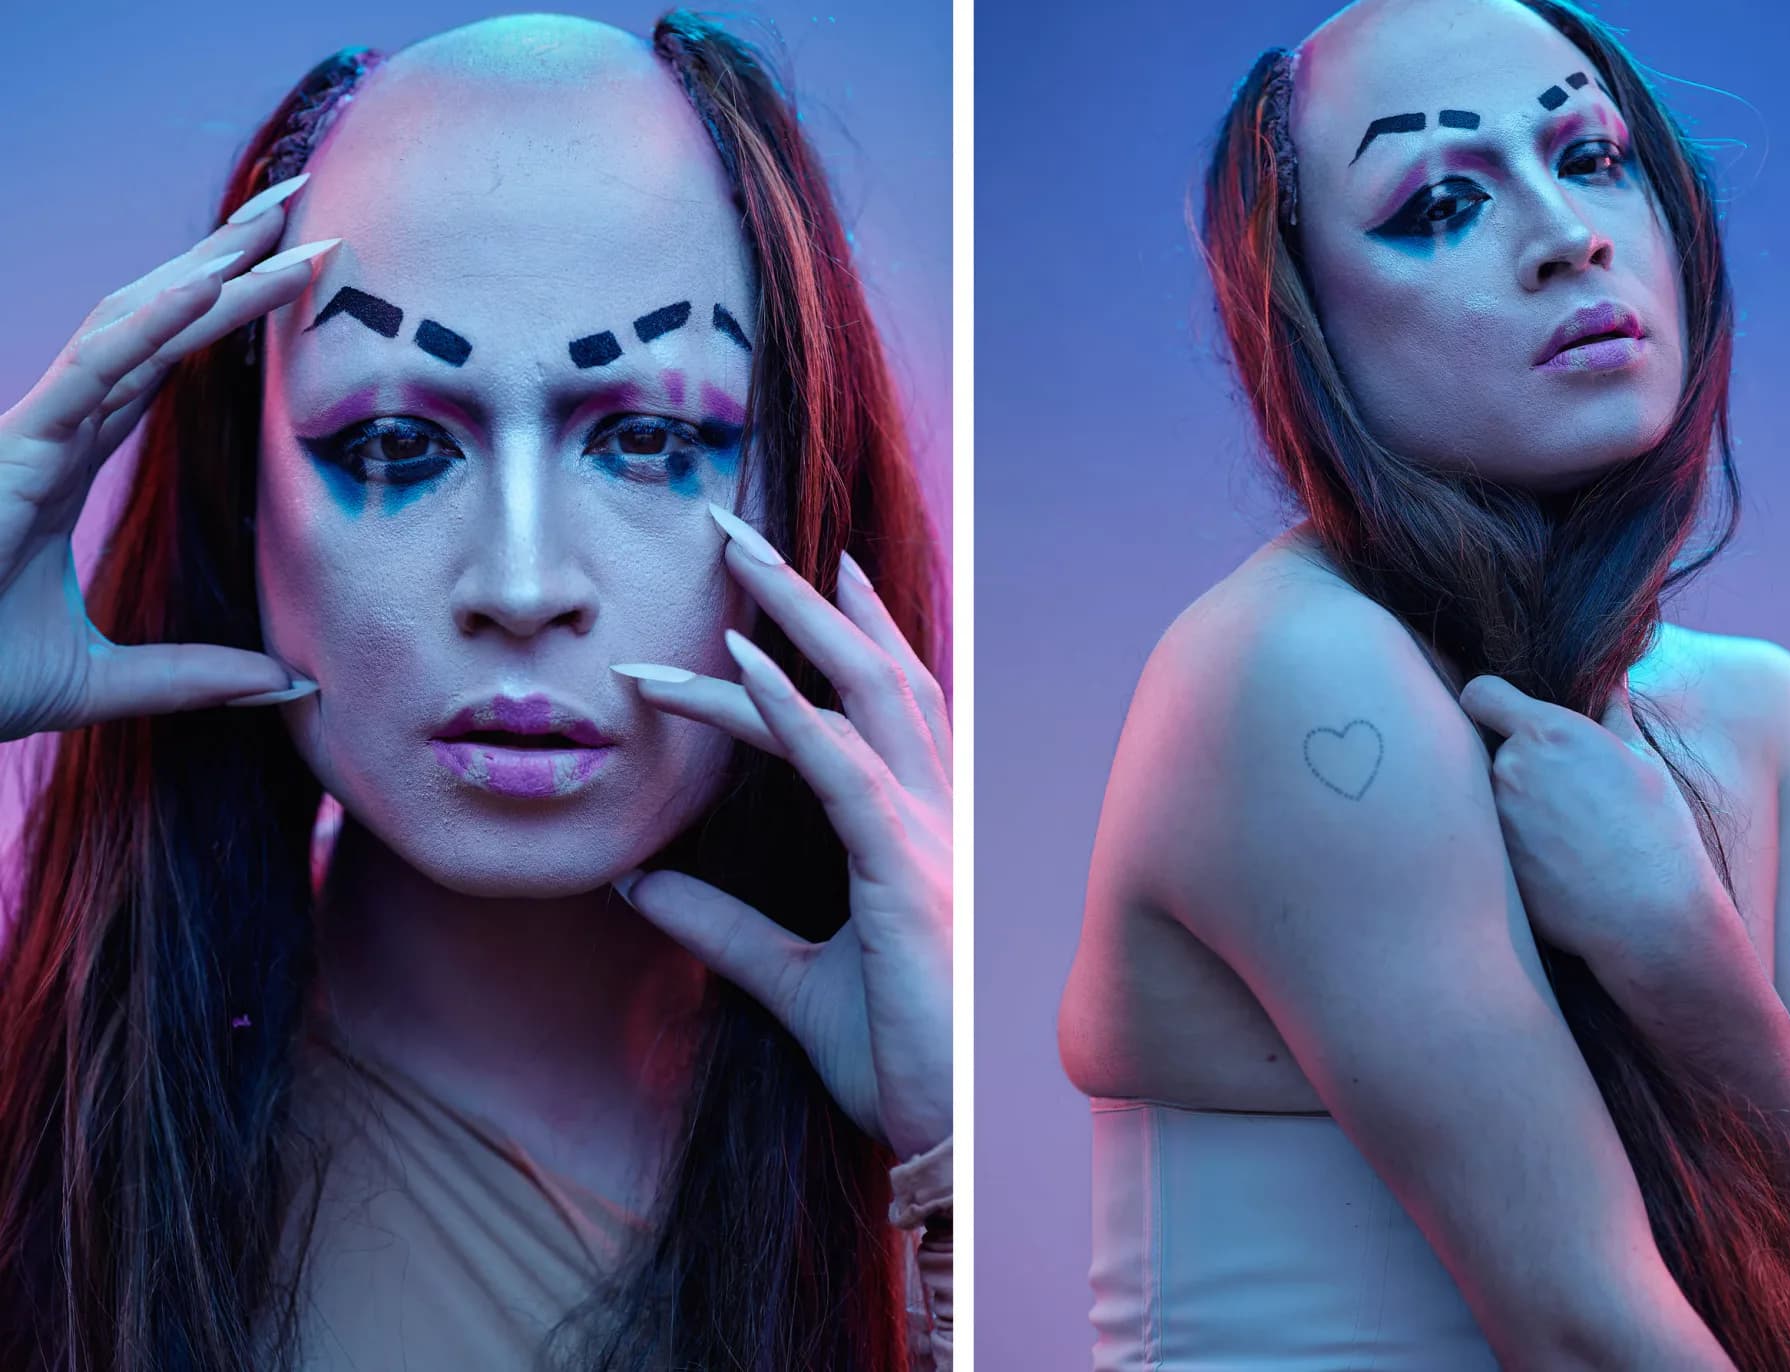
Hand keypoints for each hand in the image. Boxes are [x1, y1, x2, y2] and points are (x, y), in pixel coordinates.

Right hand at [0, 175, 332, 743]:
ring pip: (135, 328)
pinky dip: (153, 326)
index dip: (227, 312)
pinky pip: (93, 374)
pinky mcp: (14, 453)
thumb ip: (192, 676)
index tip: (296, 272)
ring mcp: (31, 433)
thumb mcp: (100, 684)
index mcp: (66, 461)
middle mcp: (54, 430)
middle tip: (303, 205)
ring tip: (284, 222)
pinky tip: (212, 285)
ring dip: (213, 272)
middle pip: (155, 322)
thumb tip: (289, 683)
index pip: (164, 365)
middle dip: (226, 259)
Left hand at [611, 505, 951, 1162]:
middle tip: (735, 530)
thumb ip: (716, 926)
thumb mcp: (790, 982)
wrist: (950, 1133)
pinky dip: (794, 711)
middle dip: (804, 593)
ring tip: (729, 559)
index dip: (834, 634)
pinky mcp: (904, 873)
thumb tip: (637, 883)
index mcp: (912, 827)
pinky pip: (844, 772)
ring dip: (792, 620)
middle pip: (871, 671)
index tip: (781, 583)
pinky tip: (746, 664)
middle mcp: (928, 811)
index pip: (874, 704)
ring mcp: (923, 834)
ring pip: (861, 696)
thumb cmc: (898, 1056)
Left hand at [1458, 673, 1737, 989]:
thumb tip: (1612, 677)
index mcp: (1547, 733)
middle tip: (1556, 790)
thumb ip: (1614, 713)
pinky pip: (1488, 834)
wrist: (1649, 914)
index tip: (1502, 714)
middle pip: (1485, 746)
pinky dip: (1511, 839)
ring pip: (1486, 792)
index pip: (1480, 694)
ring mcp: (1493, 814)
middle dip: (1511, 758)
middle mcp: (1509, 767)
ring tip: (1561, 830)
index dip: (1489, 701)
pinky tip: (1551, 859)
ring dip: (1510, 801)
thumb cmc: (1656, 832)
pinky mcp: (1489, 856)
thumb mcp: (1643, 762)